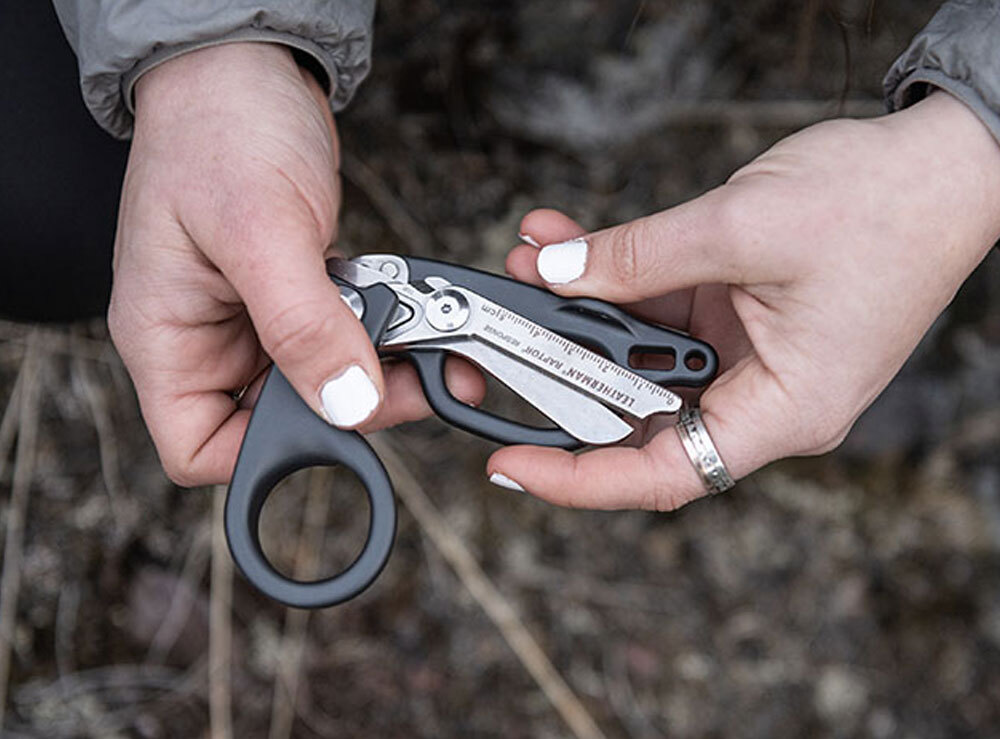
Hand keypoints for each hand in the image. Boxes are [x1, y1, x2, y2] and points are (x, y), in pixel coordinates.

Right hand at [110, 43, 481, 485]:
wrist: (245, 68)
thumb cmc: (220, 128)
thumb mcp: (260, 229)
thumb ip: (302, 323)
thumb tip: (345, 402)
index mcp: (168, 338)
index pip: (200, 447)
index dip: (268, 454)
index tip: (338, 422)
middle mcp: (208, 339)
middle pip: (279, 420)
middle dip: (348, 405)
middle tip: (409, 377)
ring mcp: (253, 319)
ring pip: (321, 380)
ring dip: (378, 369)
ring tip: (426, 342)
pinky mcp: (294, 294)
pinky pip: (340, 336)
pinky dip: (380, 332)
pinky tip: (410, 314)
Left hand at [492, 91, 999, 509]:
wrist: (946, 164)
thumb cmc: (887, 208)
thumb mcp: (742, 228)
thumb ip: (640, 257)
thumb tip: (560, 274)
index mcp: (784, 410)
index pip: (664, 476)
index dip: (579, 481)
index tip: (514, 468)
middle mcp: (764, 397)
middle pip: (641, 414)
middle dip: (566, 365)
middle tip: (509, 328)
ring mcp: (749, 358)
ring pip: (643, 356)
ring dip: (585, 309)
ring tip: (536, 260)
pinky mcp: (740, 318)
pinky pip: (662, 312)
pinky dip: (618, 280)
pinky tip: (572, 244)